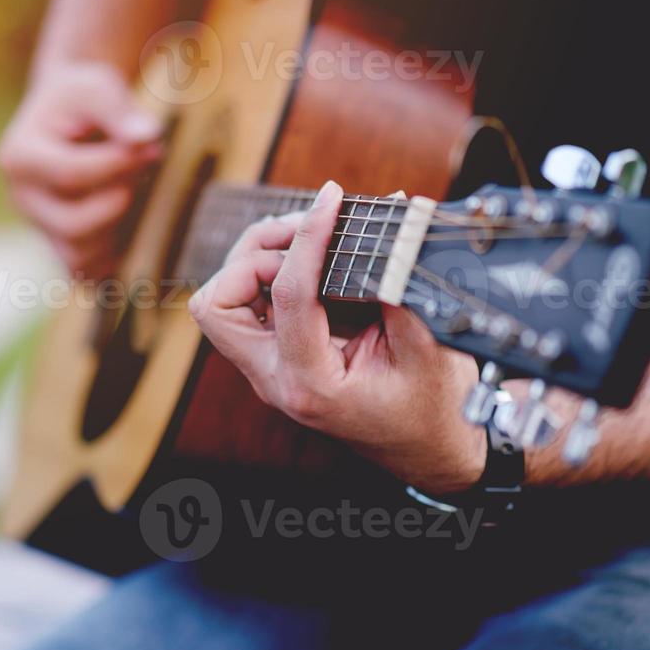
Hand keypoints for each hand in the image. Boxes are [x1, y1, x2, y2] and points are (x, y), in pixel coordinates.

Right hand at [0, 63, 162, 275]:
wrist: (69, 111)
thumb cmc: (81, 98)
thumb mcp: (96, 87)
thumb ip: (119, 111)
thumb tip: (146, 138)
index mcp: (18, 158)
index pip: (72, 175)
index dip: (118, 164)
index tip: (150, 145)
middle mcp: (21, 199)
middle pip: (74, 224)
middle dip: (120, 198)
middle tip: (144, 167)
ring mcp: (39, 226)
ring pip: (80, 256)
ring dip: (119, 228)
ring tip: (133, 189)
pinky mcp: (59, 243)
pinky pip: (85, 272)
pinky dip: (112, 258)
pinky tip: (132, 225)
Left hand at [189, 181, 487, 493]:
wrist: (427, 450)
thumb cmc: (430, 410)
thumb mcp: (430, 353)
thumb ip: (402, 294)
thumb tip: (391, 226)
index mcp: (309, 384)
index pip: (288, 294)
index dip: (310, 236)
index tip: (333, 199)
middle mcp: (274, 379)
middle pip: (219, 302)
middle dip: (256, 253)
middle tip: (312, 227)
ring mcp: (268, 370)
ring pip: (222, 301)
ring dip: (258, 258)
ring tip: (311, 235)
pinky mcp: (274, 358)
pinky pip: (247, 306)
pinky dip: (269, 272)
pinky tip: (311, 256)